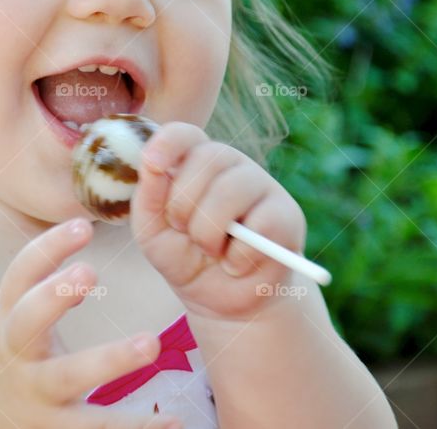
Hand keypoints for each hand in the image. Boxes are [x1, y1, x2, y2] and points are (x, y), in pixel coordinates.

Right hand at [0, 218, 182, 428]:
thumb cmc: (0, 354)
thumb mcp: (6, 315)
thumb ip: (39, 288)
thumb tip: (80, 262)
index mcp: (6, 316)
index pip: (21, 274)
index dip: (48, 248)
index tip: (83, 225)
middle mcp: (16, 352)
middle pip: (30, 320)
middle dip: (55, 295)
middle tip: (89, 271)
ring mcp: (34, 393)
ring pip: (70, 377)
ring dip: (111, 360)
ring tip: (152, 342)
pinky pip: (97, 427)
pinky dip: (135, 426)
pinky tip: (174, 420)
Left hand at [129, 122, 307, 321]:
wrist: (220, 302)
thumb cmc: (184, 258)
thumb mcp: (153, 231)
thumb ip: (149, 196)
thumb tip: (151, 165)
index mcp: (194, 161)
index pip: (184, 134)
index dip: (167, 143)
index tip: (152, 165)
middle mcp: (229, 165)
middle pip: (204, 159)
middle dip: (183, 208)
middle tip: (187, 233)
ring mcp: (261, 185)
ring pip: (229, 193)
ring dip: (208, 236)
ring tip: (212, 251)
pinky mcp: (287, 215)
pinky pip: (259, 227)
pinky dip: (238, 257)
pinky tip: (237, 263)